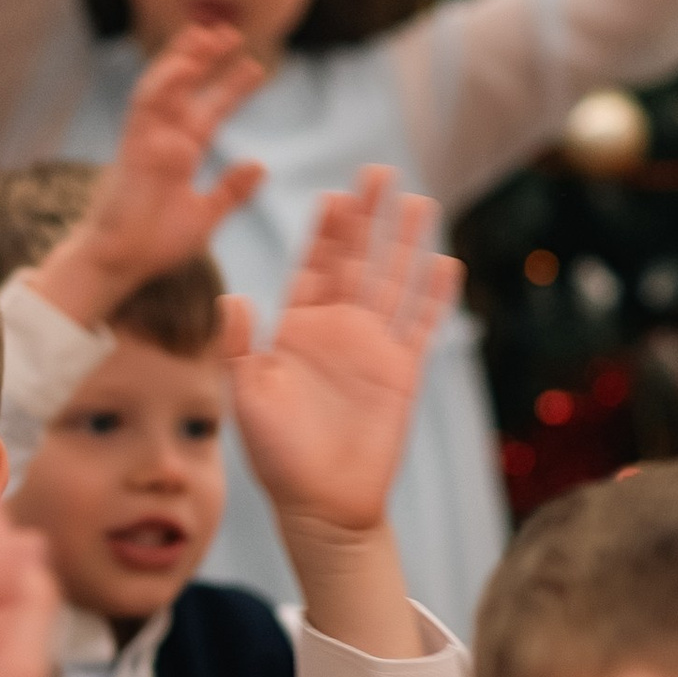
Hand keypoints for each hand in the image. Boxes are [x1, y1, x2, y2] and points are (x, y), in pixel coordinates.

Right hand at [27, 21, 266, 328]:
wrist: (122, 262)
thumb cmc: (156, 244)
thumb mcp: (205, 215)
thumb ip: (231, 190)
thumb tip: (261, 165)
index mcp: (181, 153)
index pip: (209, 110)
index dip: (231, 87)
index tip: (256, 67)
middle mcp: (164, 140)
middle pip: (187, 89)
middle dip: (207, 60)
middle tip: (232, 33)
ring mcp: (147, 139)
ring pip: (163, 86)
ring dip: (184, 58)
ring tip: (210, 34)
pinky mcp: (132, 145)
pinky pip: (146, 104)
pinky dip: (166, 81)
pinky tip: (188, 63)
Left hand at [228, 169, 459, 542]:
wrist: (321, 505)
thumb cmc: (276, 456)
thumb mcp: (247, 396)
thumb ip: (238, 346)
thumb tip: (232, 296)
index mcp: (296, 329)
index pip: (314, 266)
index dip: (325, 231)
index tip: (335, 194)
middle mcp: (337, 330)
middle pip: (357, 260)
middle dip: (367, 218)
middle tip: (379, 172)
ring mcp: (372, 348)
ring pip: (393, 281)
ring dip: (404, 243)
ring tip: (417, 200)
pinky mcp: (402, 372)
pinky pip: (422, 325)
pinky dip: (434, 295)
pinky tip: (444, 260)